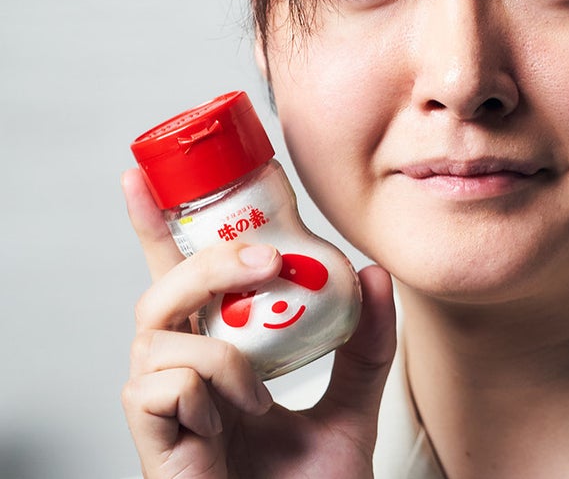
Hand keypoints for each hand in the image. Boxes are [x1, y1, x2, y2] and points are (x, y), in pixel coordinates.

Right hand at [120, 168, 396, 478]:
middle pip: (162, 289)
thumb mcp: (353, 405)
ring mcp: (167, 409)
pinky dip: (207, 388)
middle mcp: (184, 375)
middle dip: (207, 259)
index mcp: (218, 358)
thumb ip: (367, 345)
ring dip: (220, 346)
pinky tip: (236, 419)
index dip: (157, 227)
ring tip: (259, 389)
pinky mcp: (154, 443)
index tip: (146, 171)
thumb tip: (377, 276)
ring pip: (155, 332)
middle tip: (267, 261)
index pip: (181, 279)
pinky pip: (158, 385)